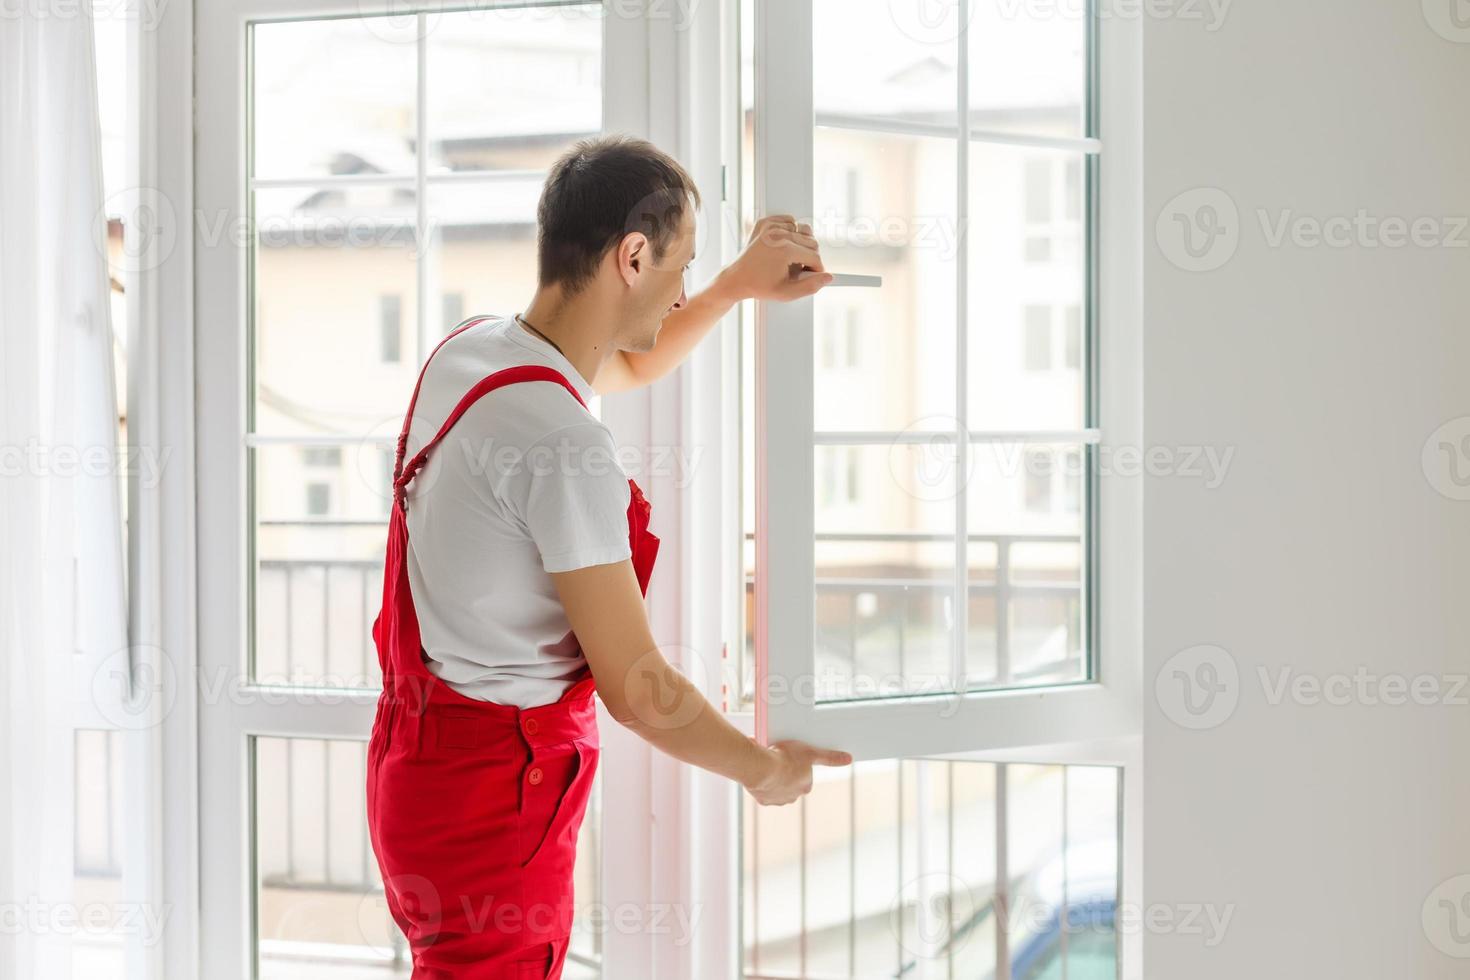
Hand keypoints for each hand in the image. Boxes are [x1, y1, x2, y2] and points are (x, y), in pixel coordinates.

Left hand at [713, 214, 833, 303]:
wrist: (736, 278)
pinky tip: (783, 245)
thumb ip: (810, 286)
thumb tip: (829, 276)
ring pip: (803, 230)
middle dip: (810, 257)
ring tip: (790, 258)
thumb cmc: (760, 287)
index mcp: (784, 250)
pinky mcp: (765, 222)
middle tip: (798, 269)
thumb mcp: (787, 293)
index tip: (809, 276)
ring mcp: (770, 226)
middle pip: (811, 242)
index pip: (815, 256)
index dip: (816, 269)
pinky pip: (790, 221)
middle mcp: (778, 234)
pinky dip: (791, 232)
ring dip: (801, 244)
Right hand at [744, 738, 853, 805]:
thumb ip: (830, 757)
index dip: (797, 765)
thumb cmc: (785, 758)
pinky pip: (764, 791)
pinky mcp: (764, 800)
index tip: (791, 757)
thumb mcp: (811, 752)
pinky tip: (760, 772)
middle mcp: (794, 796)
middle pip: (791, 783)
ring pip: (777, 788)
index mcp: (806, 786)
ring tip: (768, 764)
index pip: (805, 776)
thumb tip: (849, 758)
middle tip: (779, 759)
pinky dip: (762, 783)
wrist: (760, 768)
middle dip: (786, 773)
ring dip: (773, 779)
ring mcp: (778, 800)